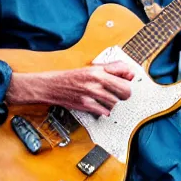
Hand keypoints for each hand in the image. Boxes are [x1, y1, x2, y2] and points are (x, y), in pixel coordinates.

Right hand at [7, 61, 133, 116]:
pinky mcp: (87, 105)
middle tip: (119, 93)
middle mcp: (96, 81)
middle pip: (125, 90)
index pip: (124, 70)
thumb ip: (110, 69)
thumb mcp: (90, 68)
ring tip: (104, 99)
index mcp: (97, 70)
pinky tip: (98, 105)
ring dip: (113, 102)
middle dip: (125, 93)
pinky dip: (104, 111)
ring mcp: (91, 94)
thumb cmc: (69, 78)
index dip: (129, 77)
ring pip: (116, 102)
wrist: (51, 86)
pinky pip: (106, 111)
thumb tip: (129, 74)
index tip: (127, 79)